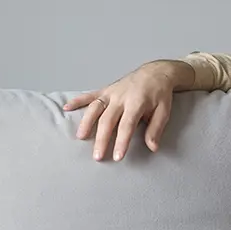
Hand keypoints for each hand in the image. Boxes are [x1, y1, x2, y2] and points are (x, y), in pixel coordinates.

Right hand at [63, 60, 194, 161]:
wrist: (155, 73)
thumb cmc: (160, 94)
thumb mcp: (164, 111)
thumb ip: (156, 129)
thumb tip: (153, 148)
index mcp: (136, 103)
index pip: (127, 126)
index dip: (121, 142)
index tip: (117, 157)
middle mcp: (121, 97)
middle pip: (108, 120)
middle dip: (102, 139)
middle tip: (98, 157)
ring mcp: (111, 93)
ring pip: (95, 108)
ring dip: (87, 122)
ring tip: (81, 137)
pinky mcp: (106, 90)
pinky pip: (89, 95)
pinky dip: (77, 100)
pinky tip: (66, 108)